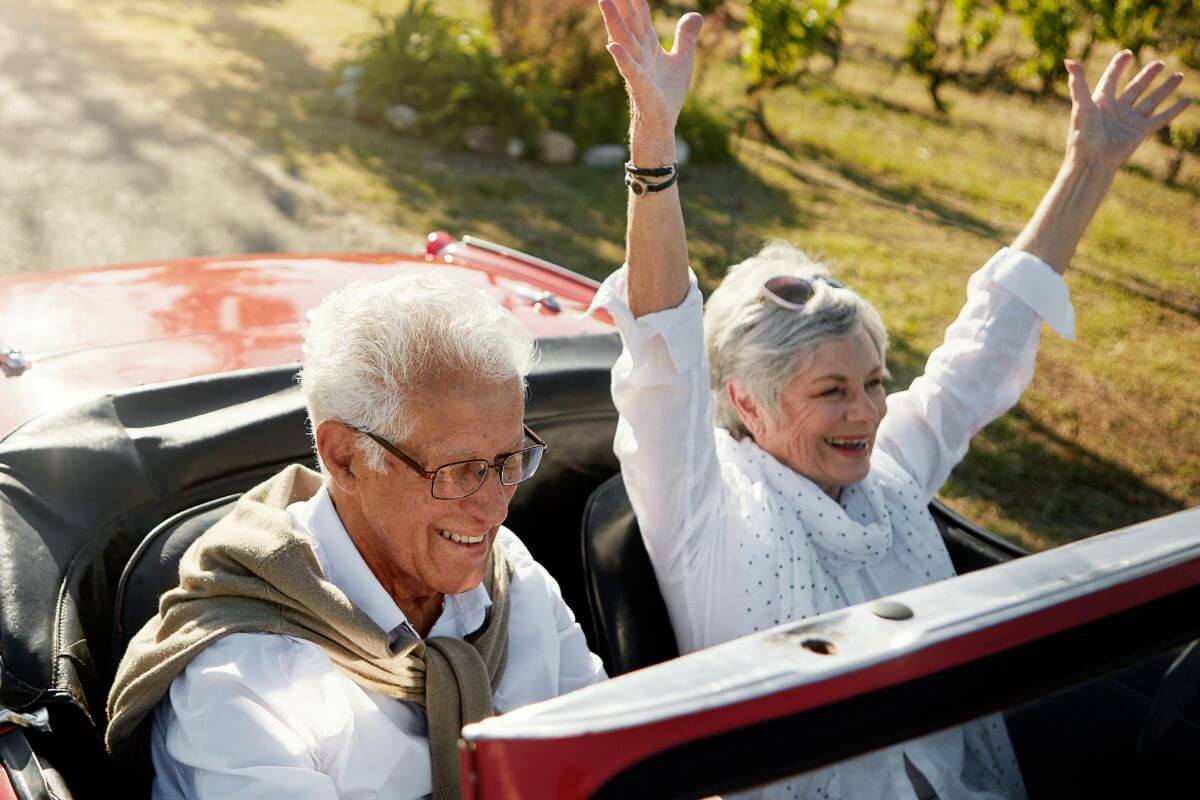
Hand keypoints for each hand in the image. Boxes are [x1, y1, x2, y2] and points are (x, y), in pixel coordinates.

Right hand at [598, 0, 702, 132]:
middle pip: (629, 21)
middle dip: (620, 2)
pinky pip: (630, 71)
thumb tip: (695, 14)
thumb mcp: (682, 60)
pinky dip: (622, 58)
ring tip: (604, 0)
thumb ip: (686, 37)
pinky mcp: (640, 87)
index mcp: (648, 45)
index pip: (640, 14)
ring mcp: (638, 69)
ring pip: (625, 40)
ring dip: (615, 21)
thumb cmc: (666, 94)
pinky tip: (612, 47)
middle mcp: (640, 53)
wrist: (661, 124)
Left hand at [1065, 51, 1191, 171]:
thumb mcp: (1081, 106)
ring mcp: (1130, 120)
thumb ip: (1077, 84)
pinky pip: (1161, 118)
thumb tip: (1069, 61)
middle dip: (1147, 75)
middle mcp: (1117, 109)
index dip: (1118, 66)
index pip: (1111, 79)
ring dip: (1165, 88)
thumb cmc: (1083, 135)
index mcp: (1101, 101)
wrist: (1092, 161)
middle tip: (1159, 63)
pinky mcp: (1140, 131)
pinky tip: (1187, 101)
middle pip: (1135, 87)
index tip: (1127, 54)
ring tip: (1178, 76)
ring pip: (1151, 100)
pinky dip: (1174, 109)